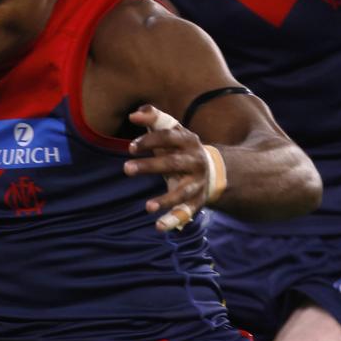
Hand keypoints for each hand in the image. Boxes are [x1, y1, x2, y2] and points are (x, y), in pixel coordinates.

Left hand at [123, 105, 210, 231]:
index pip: (169, 137)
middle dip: (150, 166)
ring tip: (147, 207)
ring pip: (182, 192)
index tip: (131, 147)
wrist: (214, 170)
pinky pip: (186, 212)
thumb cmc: (181, 148)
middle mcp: (195, 161)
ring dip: (165, 199)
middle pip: (172, 164)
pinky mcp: (197, 201)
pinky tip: (159, 227)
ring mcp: (197, 183)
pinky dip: (173, 220)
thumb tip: (134, 113)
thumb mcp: (173, 131)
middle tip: (126, 169)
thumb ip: (155, 119)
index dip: (150, 141)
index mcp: (188, 141)